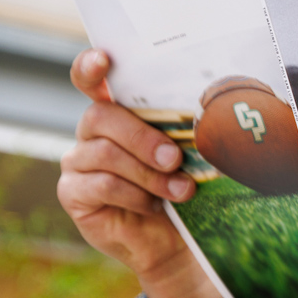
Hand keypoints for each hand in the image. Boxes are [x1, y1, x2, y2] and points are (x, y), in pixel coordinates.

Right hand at [60, 49, 222, 297]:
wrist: (176, 237)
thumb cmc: (183, 185)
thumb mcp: (191, 152)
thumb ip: (189, 128)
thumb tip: (225, 107)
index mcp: (118, 112)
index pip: (92, 80)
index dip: (91, 67)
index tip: (104, 59)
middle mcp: (92, 132)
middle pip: (101, 116)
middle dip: (142, 137)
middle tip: (175, 158)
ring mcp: (78, 162)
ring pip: (105, 154)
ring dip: (148, 172)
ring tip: (180, 189)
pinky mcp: (73, 193)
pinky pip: (101, 185)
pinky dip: (134, 194)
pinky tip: (154, 204)